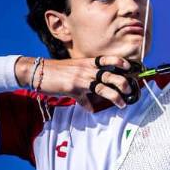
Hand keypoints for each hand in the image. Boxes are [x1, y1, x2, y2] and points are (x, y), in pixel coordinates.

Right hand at [22, 55, 139, 110]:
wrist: (39, 71)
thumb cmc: (58, 69)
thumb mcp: (75, 67)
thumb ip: (88, 73)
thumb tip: (96, 82)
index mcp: (89, 62)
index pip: (109, 59)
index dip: (121, 63)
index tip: (129, 67)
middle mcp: (87, 69)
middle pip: (111, 75)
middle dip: (124, 83)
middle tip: (130, 90)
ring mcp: (81, 80)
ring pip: (103, 89)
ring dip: (115, 97)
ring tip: (122, 103)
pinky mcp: (73, 90)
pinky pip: (85, 101)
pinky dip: (89, 106)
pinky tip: (91, 110)